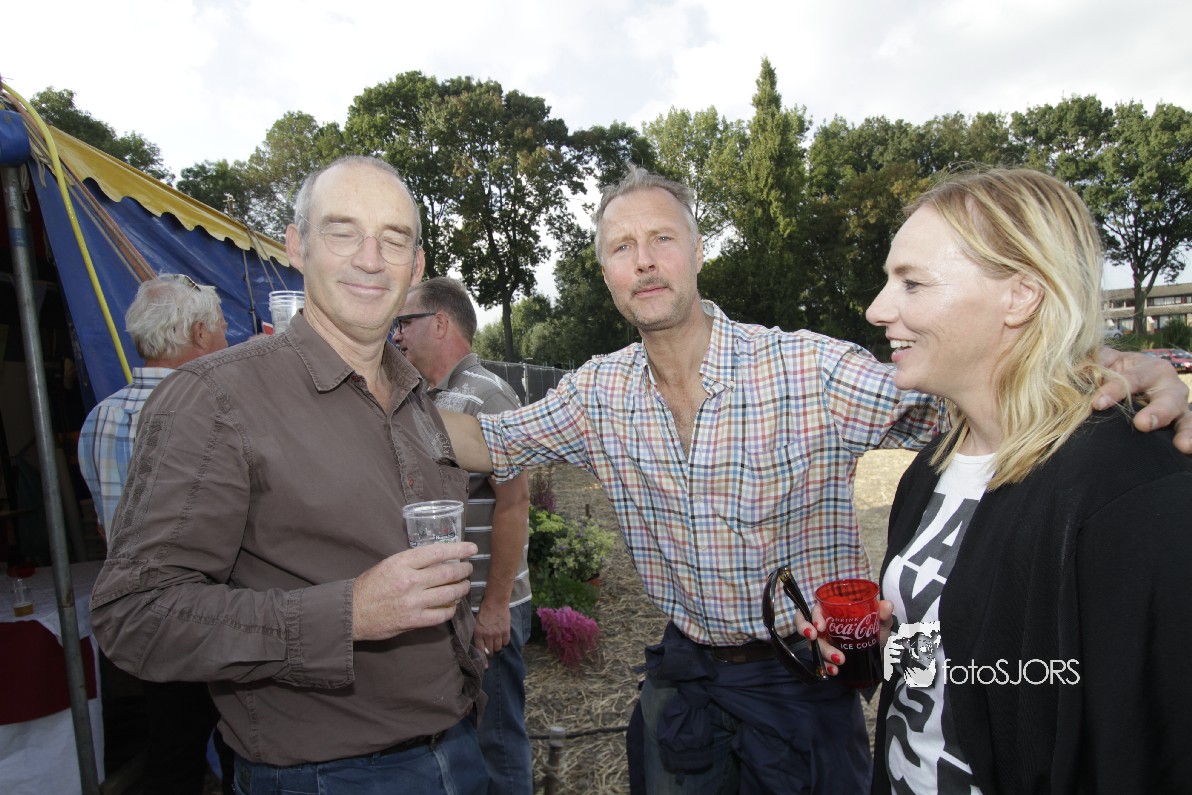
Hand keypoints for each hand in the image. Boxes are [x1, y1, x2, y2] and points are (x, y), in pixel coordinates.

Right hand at [351, 542, 475, 640]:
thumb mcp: (388, 565)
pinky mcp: (414, 620)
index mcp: (402, 563)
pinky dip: (451, 609)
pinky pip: (441, 614)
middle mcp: (410, 581)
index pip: (437, 552)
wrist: (352, 612)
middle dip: (464, 570)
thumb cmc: (370, 586)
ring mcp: (413, 602)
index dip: (459, 549)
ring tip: (465, 585)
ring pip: (449, 593)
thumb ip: (412, 562)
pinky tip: (452, 605)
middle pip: (448, 573)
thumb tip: (437, 559)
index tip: (471, 548)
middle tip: (468, 568)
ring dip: (462, 588)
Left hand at [472, 599, 511, 657]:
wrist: (495, 602)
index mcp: (478, 633)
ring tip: (497, 642)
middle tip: (491, 650)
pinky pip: (506, 642)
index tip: (485, 664)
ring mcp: (497, 634)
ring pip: (498, 648)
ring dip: (497, 647)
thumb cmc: (484, 610)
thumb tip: (482, 645)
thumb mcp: (477, 622)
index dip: (483, 658)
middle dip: (490, 652)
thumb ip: (479, 634)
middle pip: (490, 651)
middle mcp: (487, 635)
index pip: (480, 650)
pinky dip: (504, 642)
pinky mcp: (506, 631)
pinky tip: (503, 638)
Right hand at [793, 599, 895, 676]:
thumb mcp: (880, 621)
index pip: (816, 608)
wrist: (877, 649)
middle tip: (814, 638)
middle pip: (807, 624)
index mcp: (833, 610)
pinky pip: (818, 660)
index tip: (820, 626)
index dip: (813, 616)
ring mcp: (823, 640)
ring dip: (823, 653)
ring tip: (839, 661)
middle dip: (806, 630)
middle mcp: (824, 623)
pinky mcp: (825, 654)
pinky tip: (834, 671)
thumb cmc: (873, 629)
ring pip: (812, 644)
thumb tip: (887, 605)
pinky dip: (825, 666)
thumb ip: (883, 613)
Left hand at [1096, 348, 1191, 452]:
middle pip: (1168, 398)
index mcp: (1150, 368)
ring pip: (1187, 419)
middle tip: (1143, 424)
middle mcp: (1169, 387)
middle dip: (1157, 411)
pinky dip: (1191, 441)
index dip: (1115, 390)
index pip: (1133, 379)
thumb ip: (1094, 362)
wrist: (1131, 384)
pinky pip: (1190, 432)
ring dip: (1186, 432)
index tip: (1097, 404)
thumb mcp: (1106, 362)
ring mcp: (1179, 409)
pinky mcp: (1181, 425)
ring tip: (1182, 445)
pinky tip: (1186, 450)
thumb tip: (1075, 369)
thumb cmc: (1116, 372)